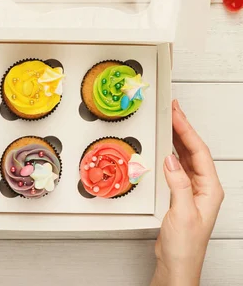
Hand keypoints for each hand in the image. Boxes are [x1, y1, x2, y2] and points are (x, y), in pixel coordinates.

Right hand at [152, 100, 223, 285]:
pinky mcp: (179, 195)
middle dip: (182, 129)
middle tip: (171, 110)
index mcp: (210, 189)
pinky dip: (169, 154)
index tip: (176, 114)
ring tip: (168, 122)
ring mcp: (192, 190)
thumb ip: (178, 184)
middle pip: (193, 151)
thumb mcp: (182, 212)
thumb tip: (171, 160)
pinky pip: (175, 167)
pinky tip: (163, 148)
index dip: (187, 130)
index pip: (198, 152)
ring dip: (176, 139)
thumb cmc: (185, 245)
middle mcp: (203, 187)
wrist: (177, 264)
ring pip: (184, 157)